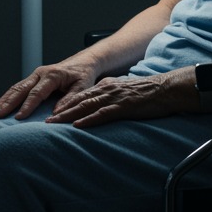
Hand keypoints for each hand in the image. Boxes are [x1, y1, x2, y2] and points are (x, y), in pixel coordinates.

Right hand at [0, 60, 96, 119]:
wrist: (83, 62)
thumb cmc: (83, 75)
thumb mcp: (83, 87)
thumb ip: (70, 99)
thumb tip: (56, 113)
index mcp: (52, 75)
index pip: (36, 93)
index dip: (27, 106)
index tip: (18, 118)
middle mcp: (40, 73)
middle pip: (21, 89)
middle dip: (7, 103)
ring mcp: (35, 75)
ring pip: (16, 87)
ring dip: (4, 99)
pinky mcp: (33, 79)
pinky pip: (18, 87)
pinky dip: (7, 96)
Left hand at [45, 72, 192, 127]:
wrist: (167, 89)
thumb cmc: (148, 93)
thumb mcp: (124, 91)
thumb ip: (111, 95)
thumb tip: (99, 103)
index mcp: (106, 86)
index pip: (81, 96)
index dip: (65, 105)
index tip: (51, 113)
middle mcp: (107, 89)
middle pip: (79, 101)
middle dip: (60, 111)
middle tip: (45, 122)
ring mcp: (114, 97)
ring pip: (86, 106)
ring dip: (69, 116)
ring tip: (54, 124)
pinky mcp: (124, 106)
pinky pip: (103, 114)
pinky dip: (89, 120)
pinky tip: (79, 125)